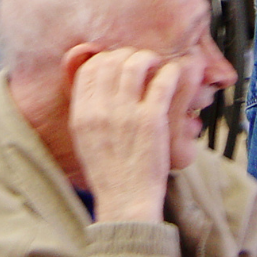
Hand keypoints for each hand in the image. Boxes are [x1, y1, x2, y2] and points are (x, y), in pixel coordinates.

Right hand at [70, 47, 184, 222]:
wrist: (126, 201)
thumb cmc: (109, 171)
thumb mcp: (85, 139)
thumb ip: (89, 109)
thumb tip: (98, 79)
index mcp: (82, 114)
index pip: (90, 68)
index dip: (106, 58)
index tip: (119, 61)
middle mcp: (100, 111)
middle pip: (113, 61)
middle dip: (129, 54)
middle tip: (142, 62)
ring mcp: (126, 114)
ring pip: (136, 64)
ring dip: (150, 58)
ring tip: (157, 64)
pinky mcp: (151, 120)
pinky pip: (162, 81)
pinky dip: (170, 73)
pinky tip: (174, 75)